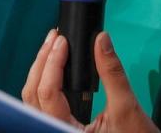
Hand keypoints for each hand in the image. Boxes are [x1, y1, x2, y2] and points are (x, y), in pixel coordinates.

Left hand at [22, 29, 158, 132]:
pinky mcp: (63, 127)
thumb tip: (102, 40)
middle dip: (42, 62)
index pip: (48, 94)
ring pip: (34, 100)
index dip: (52, 63)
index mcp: (67, 132)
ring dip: (41, 71)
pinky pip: (43, 105)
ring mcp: (56, 130)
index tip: (62, 41)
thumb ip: (112, 73)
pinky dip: (46, 82)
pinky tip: (55, 66)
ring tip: (53, 46)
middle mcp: (55, 131)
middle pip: (33, 95)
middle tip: (55, 38)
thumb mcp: (127, 107)